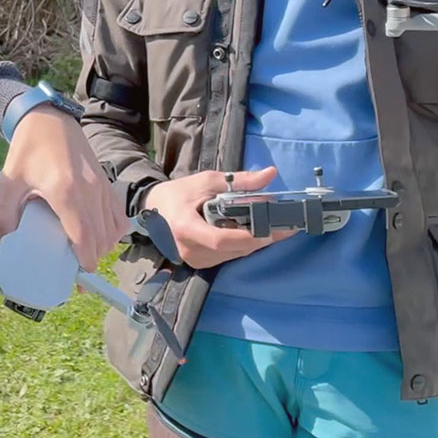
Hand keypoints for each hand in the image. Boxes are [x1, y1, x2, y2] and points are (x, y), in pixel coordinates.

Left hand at [0, 106, 127, 271]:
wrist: (48, 119)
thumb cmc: (29, 148)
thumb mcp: (9, 182)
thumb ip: (3, 215)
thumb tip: (4, 242)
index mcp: (65, 191)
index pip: (84, 235)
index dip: (85, 259)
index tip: (79, 273)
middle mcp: (89, 189)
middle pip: (101, 236)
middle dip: (92, 258)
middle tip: (77, 269)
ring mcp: (101, 185)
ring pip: (113, 227)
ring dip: (103, 245)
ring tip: (86, 254)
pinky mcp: (105, 181)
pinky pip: (118, 213)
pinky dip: (113, 229)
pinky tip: (100, 235)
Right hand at [144, 168, 297, 269]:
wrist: (152, 208)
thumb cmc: (179, 193)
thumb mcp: (208, 181)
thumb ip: (240, 181)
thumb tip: (270, 174)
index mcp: (186, 227)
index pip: (221, 239)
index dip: (248, 237)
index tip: (272, 229)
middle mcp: (189, 249)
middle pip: (233, 249)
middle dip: (261, 239)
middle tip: (285, 226)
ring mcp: (193, 259)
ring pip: (233, 255)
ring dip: (255, 243)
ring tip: (274, 227)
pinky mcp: (198, 263)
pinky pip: (227, 256)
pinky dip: (243, 246)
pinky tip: (255, 234)